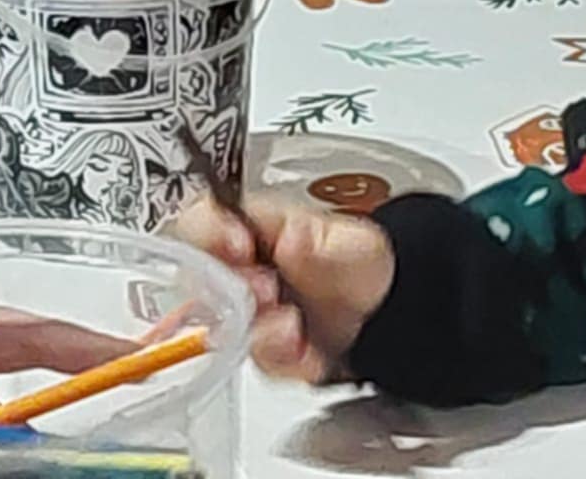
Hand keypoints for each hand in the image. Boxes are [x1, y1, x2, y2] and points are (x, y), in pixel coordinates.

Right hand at [175, 195, 394, 383]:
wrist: (383, 311)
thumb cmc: (357, 263)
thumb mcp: (347, 241)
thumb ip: (315, 243)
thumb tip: (289, 240)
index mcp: (249, 228)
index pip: (201, 221)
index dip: (209, 233)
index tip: (238, 246)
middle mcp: (239, 270)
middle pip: (201, 280)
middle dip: (233, 291)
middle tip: (268, 291)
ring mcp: (247, 311)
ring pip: (225, 328)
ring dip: (260, 332)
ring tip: (294, 330)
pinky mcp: (263, 349)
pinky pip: (260, 363)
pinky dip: (285, 362)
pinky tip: (307, 354)